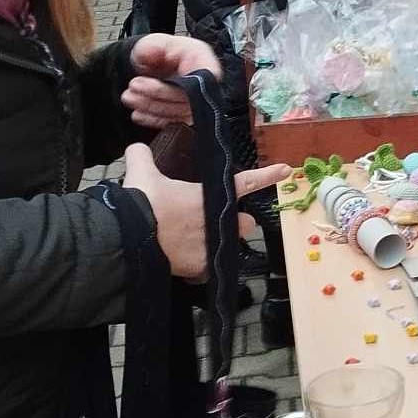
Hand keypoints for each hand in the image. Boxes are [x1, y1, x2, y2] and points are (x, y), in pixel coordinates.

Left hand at [121, 34, 222, 127]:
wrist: (154, 65)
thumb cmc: (160, 52)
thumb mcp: (154, 41)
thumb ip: (153, 45)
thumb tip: (152, 51)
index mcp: (203, 60)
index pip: (208, 76)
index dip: (189, 83)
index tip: (166, 79)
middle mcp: (204, 83)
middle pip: (189, 97)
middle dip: (159, 94)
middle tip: (135, 85)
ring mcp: (196, 102)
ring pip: (179, 113)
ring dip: (151, 107)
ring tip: (130, 97)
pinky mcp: (184, 116)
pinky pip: (173, 123)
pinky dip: (153, 120)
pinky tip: (138, 114)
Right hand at [122, 147, 291, 281]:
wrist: (132, 236)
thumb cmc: (143, 203)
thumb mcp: (141, 173)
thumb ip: (142, 156)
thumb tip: (136, 148)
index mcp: (209, 195)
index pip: (245, 183)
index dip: (267, 176)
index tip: (286, 171)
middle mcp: (218, 221)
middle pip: (245, 223)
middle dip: (238, 222)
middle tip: (217, 221)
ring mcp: (212, 246)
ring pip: (230, 246)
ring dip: (222, 244)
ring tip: (200, 243)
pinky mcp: (201, 268)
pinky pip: (208, 268)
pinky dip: (199, 266)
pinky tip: (184, 260)